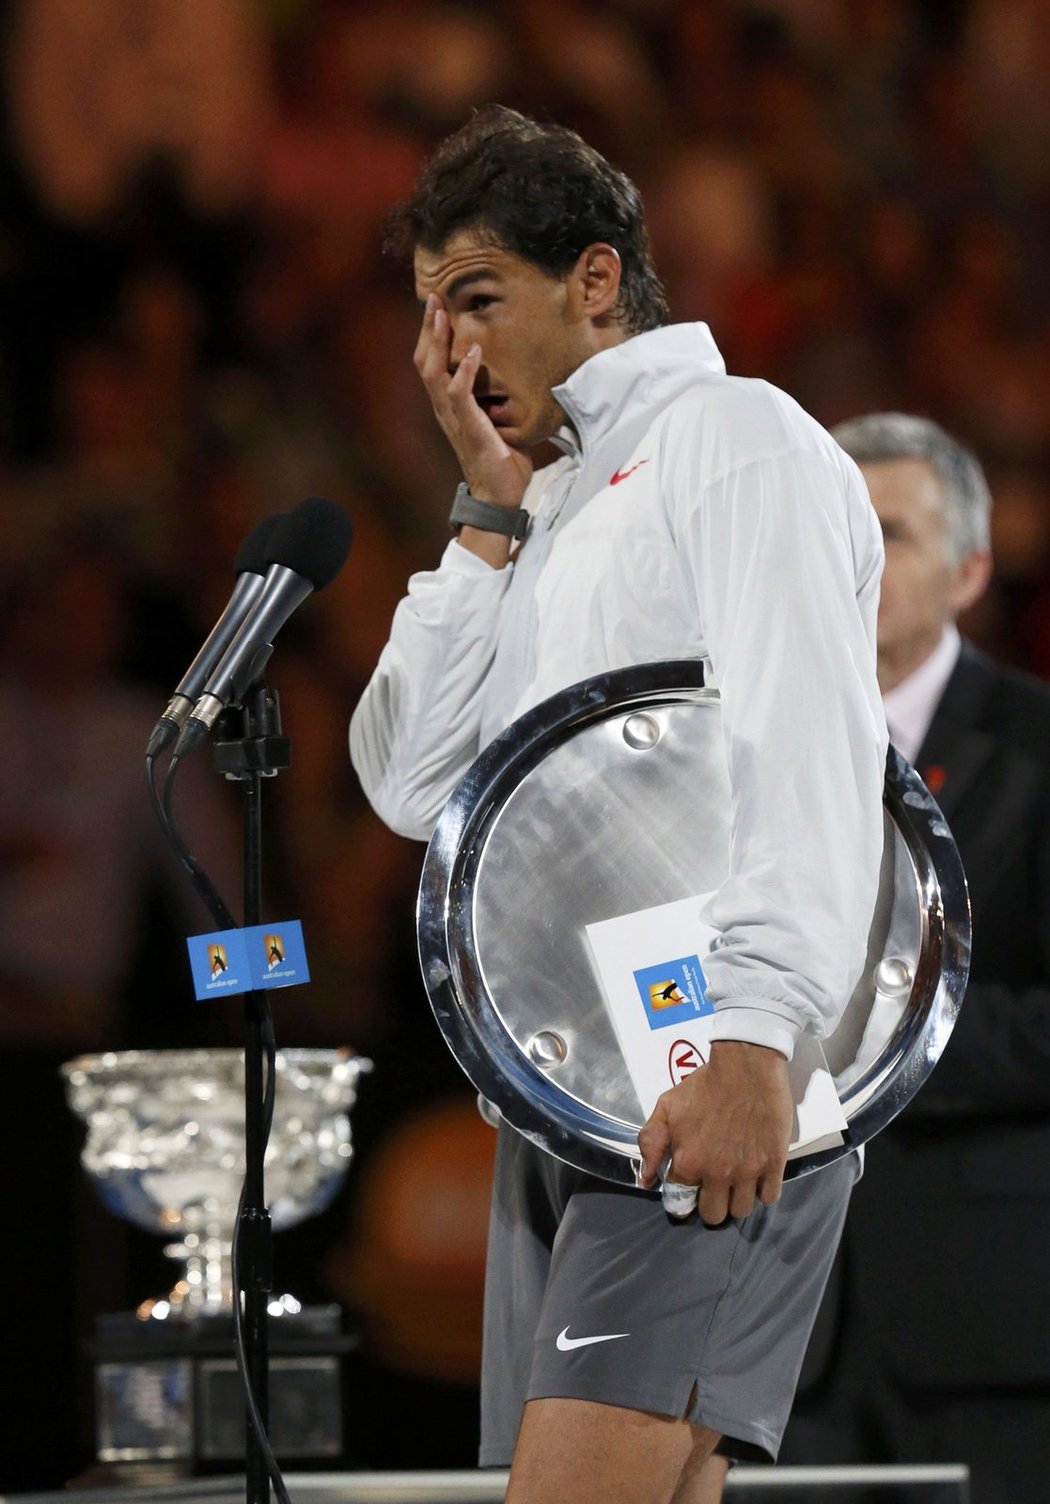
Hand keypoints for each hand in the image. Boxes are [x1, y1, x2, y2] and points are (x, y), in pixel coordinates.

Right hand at [413, 294, 530, 507]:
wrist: (498, 496)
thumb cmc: (502, 463)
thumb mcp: (499, 424)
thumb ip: (499, 402)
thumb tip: (517, 383)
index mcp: (450, 406)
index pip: (431, 364)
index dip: (431, 335)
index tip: (437, 307)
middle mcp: (445, 409)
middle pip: (425, 361)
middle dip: (429, 328)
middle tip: (433, 298)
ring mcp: (453, 418)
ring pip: (434, 372)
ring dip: (438, 341)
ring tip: (443, 313)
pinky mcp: (469, 427)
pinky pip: (458, 393)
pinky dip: (464, 370)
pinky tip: (472, 350)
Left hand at [637, 1040, 793, 1223]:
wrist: (746, 1065)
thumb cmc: (704, 1085)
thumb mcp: (667, 1107)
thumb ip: (651, 1143)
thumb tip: (646, 1180)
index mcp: (688, 1162)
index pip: (681, 1204)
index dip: (684, 1199)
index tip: (691, 1190)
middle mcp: (717, 1174)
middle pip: (713, 1216)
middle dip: (711, 1204)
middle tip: (715, 1187)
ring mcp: (747, 1172)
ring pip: (742, 1211)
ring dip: (737, 1200)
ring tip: (737, 1182)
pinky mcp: (774, 1165)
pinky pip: (769, 1197)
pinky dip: (763, 1191)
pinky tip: (757, 1176)